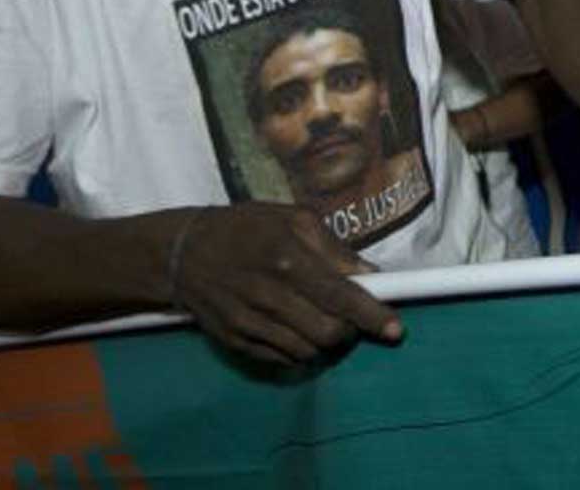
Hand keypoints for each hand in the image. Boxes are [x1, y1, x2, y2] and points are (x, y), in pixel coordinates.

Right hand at [170, 203, 401, 366]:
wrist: (183, 252)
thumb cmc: (246, 228)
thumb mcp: (293, 219)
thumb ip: (333, 247)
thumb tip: (370, 274)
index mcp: (287, 258)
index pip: (340, 296)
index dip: (372, 316)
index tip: (396, 329)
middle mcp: (268, 295)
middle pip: (328, 333)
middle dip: (349, 330)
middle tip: (350, 316)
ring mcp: (249, 323)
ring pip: (307, 352)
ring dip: (325, 342)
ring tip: (323, 320)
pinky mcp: (234, 342)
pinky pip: (282, 360)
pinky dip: (299, 349)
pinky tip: (297, 328)